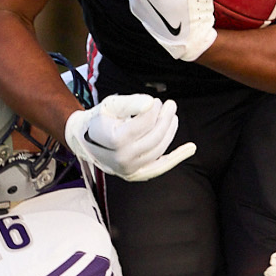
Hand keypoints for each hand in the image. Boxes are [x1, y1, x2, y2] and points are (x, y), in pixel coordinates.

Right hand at [65, 94, 197, 181]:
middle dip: (165, 119)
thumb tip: (151, 103)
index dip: (153, 110)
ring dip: (170, 131)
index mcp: (112, 140)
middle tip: (170, 105)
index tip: (154, 101)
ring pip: (159, 150)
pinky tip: (191, 148)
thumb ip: (130, 102)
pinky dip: (177, 158)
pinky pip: (159, 167)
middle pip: (153, 137)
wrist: (84, 141)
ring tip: (173, 117)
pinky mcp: (135, 175)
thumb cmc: (99, 120)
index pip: (143, 124)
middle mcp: (121, 158)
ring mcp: (129, 169)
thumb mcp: (110, 105)